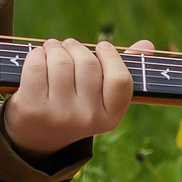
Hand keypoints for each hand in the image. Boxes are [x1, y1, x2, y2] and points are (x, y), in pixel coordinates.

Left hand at [2, 37, 153, 160]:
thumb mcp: (99, 98)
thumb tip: (147, 45)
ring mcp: (59, 115)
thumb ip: (121, 72)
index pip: (120, 79)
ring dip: (54, 47)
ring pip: (61, 61)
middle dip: (76, 47)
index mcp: (110, 117)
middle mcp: (87, 119)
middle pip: (88, 63)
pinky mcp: (33, 108)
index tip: (101, 46)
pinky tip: (38, 56)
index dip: (111, 56)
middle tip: (68, 46)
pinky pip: (36, 65)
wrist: (35, 136)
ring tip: (52, 48)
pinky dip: (36, 54)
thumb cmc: (73, 107)